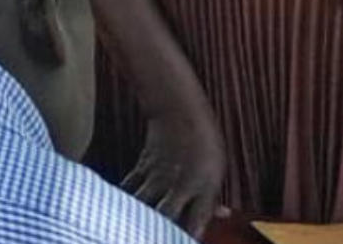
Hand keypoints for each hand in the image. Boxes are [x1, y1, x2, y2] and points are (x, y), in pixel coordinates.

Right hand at [124, 97, 226, 236]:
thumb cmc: (204, 141)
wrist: (178, 111)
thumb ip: (214, 196)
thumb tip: (223, 214)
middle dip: (159, 231)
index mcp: (204, 187)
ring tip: (133, 230)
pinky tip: (120, 211)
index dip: (188, 237)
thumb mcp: (217, 170)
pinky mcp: (142, 168)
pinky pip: (130, 189)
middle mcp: (180, 184)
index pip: (196, 222)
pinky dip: (124, 201)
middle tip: (155, 237)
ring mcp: (158, 176)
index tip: (183, 243)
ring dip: (138, 218)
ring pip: (143, 203)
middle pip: (165, 215)